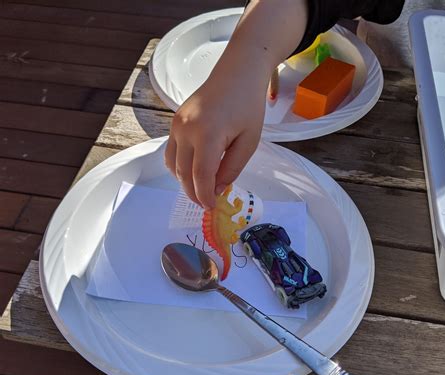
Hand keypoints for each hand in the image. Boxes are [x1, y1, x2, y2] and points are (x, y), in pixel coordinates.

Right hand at [165, 68, 266, 208]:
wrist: (237, 73)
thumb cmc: (248, 105)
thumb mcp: (249, 142)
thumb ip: (231, 168)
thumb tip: (216, 189)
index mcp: (208, 134)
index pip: (201, 175)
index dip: (205, 196)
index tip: (211, 207)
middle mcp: (186, 130)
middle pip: (184, 173)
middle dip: (194, 193)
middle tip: (207, 203)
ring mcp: (177, 125)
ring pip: (173, 165)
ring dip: (184, 182)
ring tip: (200, 189)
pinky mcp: (174, 122)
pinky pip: (170, 152)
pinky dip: (179, 167)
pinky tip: (193, 171)